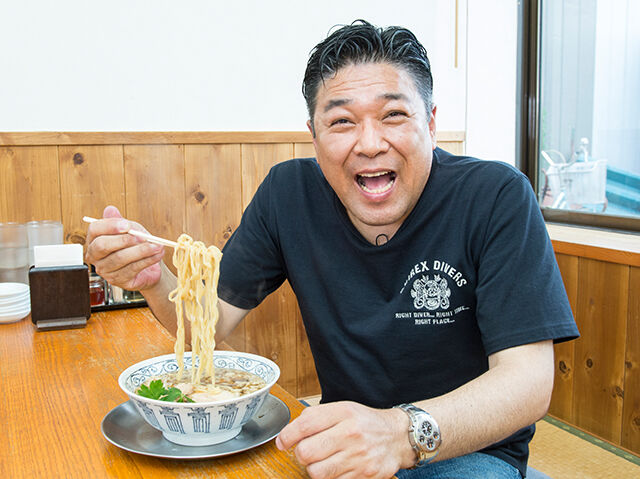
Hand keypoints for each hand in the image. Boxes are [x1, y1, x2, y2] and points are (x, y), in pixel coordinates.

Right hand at [84, 205, 164, 290]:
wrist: (149, 267)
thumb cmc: (136, 246)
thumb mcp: (131, 230)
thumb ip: (121, 221)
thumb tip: (110, 209)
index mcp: (94, 239)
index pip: (95, 230)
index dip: (110, 226)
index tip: (127, 225)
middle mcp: (95, 256)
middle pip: (102, 246)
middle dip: (124, 240)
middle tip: (142, 237)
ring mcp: (105, 270)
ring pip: (119, 258)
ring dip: (141, 251)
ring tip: (157, 246)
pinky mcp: (117, 281)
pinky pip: (132, 269)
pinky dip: (147, 260)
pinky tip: (158, 254)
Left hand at [275, 401, 415, 478]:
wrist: (398, 436)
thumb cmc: (365, 422)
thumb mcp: (343, 409)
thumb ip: (317, 417)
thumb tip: (289, 433)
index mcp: (343, 412)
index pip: (305, 425)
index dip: (287, 436)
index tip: (283, 442)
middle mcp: (351, 433)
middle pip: (307, 452)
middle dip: (301, 455)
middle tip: (307, 452)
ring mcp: (358, 456)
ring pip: (317, 472)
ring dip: (314, 469)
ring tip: (322, 461)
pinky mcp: (365, 475)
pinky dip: (330, 478)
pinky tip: (336, 468)